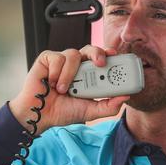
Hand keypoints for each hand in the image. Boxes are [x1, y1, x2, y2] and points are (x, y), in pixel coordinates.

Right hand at [9, 45, 128, 133]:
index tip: (116, 55)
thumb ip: (108, 106)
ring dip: (69, 74)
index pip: (100, 59)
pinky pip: (57, 58)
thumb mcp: (90, 111)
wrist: (40, 115)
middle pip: (90, 49)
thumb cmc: (62, 111)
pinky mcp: (47, 59)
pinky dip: (56, 72)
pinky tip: (50, 83)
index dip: (108, 54)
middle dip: (97, 52)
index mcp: (87, 74)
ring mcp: (61, 61)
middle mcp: (76, 65)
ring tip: (62, 90)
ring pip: (73, 54)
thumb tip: (125, 97)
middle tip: (100, 63)